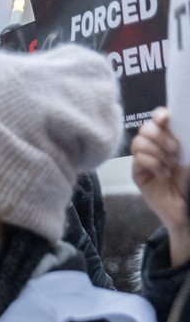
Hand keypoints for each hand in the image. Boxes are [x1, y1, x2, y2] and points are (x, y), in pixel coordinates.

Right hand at [133, 107, 189, 266]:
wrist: (185, 207)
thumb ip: (187, 142)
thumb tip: (181, 125)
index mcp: (169, 138)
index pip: (158, 119)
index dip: (159, 115)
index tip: (166, 119)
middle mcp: (154, 147)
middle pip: (145, 128)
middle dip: (160, 137)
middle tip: (175, 150)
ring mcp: (143, 160)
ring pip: (139, 143)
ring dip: (157, 153)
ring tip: (170, 165)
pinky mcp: (137, 174)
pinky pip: (138, 160)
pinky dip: (153, 165)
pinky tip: (164, 174)